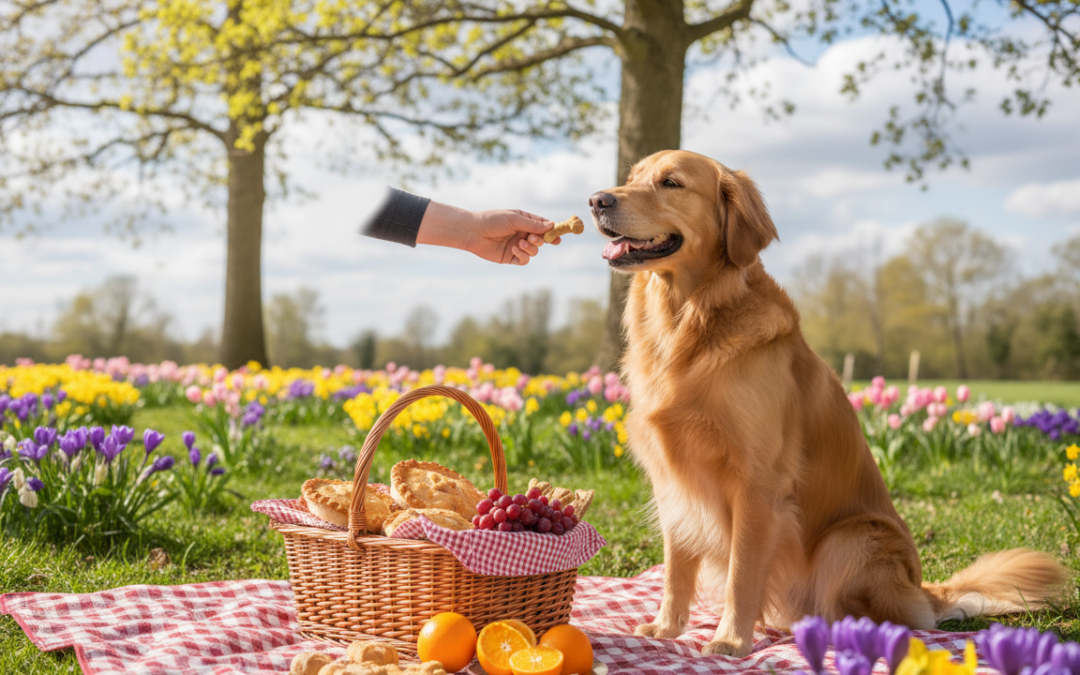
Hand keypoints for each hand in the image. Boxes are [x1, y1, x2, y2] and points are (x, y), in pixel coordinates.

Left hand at [417, 202, 559, 264]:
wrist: (473, 232)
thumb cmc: (492, 220)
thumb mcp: (515, 219)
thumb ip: (533, 224)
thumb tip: (551, 226)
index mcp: (524, 221)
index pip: (543, 225)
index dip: (552, 230)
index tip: (559, 235)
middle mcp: (522, 233)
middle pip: (541, 239)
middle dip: (541, 240)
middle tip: (535, 238)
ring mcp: (517, 246)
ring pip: (534, 251)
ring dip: (531, 248)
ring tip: (521, 243)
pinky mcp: (510, 257)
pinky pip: (524, 259)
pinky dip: (523, 255)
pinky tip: (515, 250)